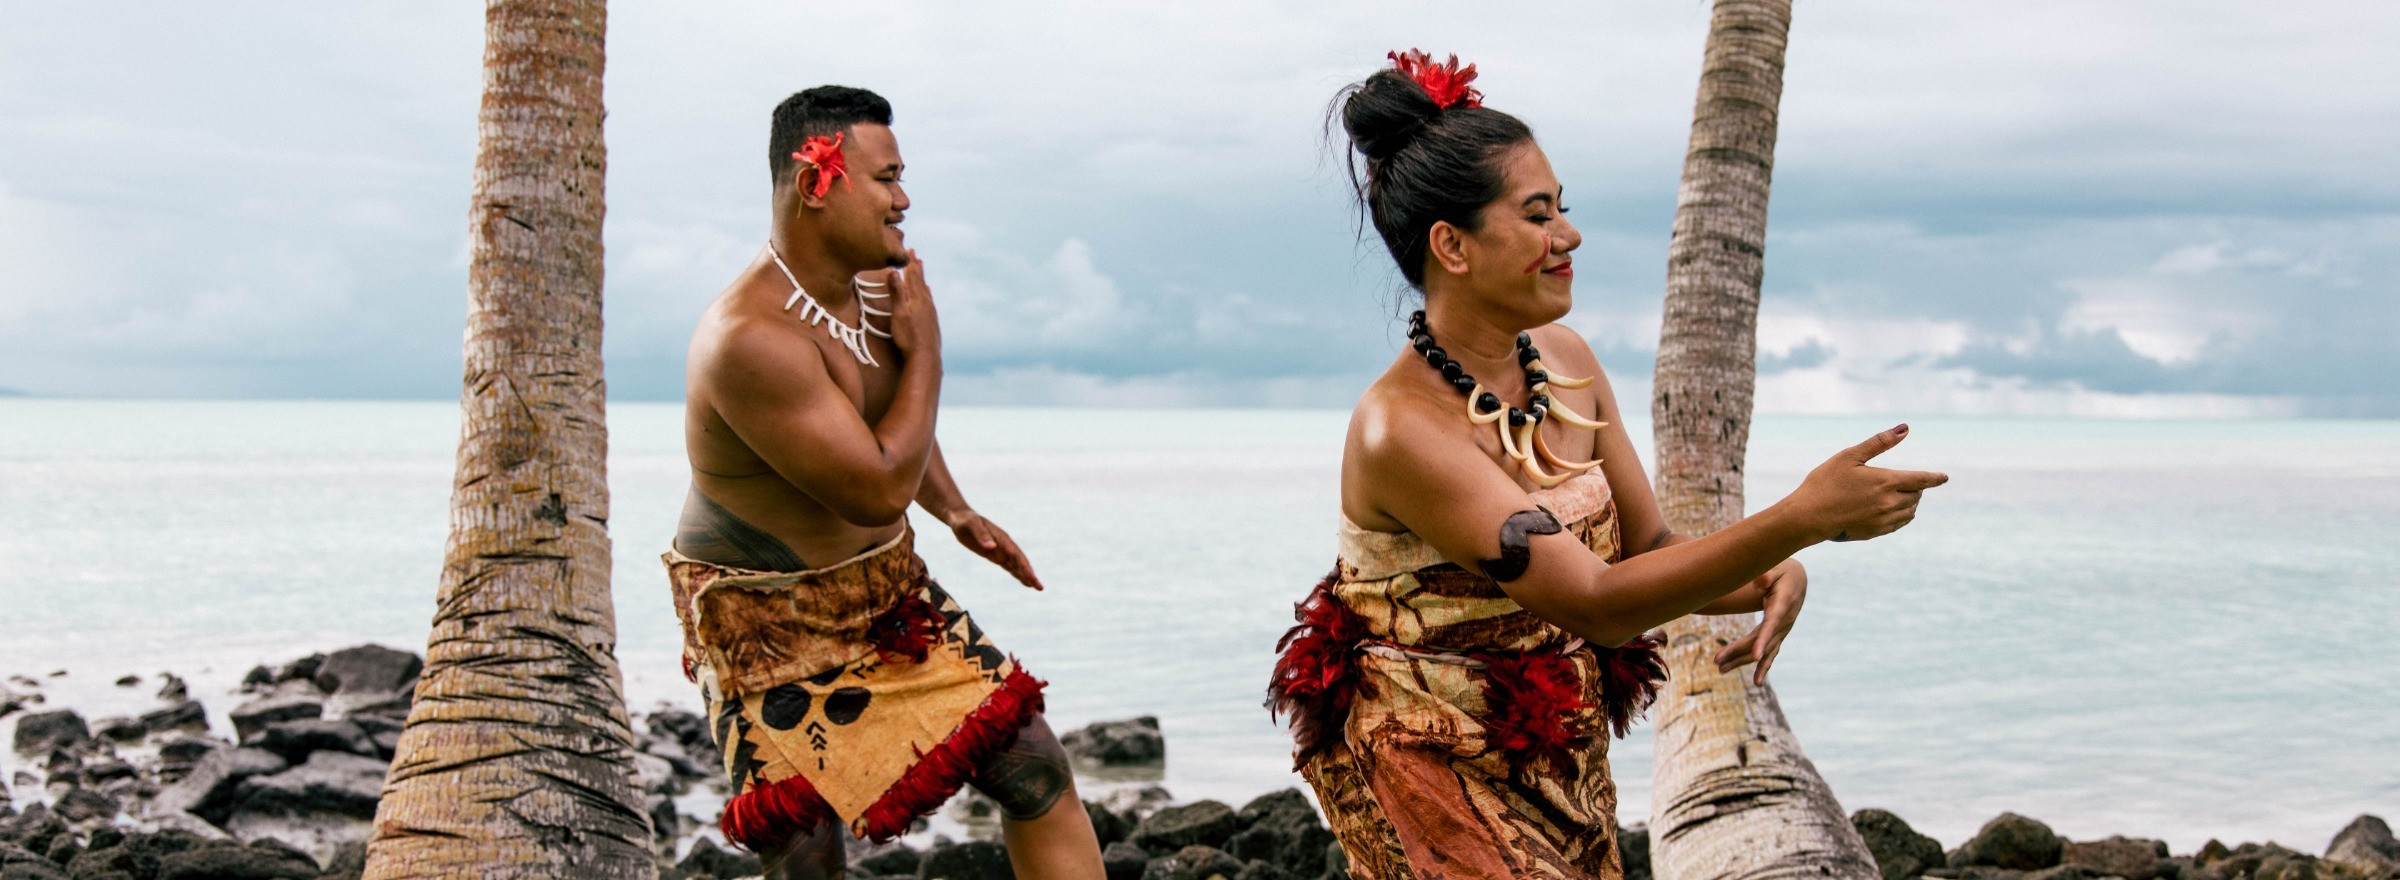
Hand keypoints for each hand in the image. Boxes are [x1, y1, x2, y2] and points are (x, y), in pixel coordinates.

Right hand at [882, 249, 941, 359]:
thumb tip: (893, 271)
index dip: (910, 262)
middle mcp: (927, 302)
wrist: (925, 356)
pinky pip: (929, 301)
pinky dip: (927, 294)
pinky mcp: (932, 322)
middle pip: (921, 281)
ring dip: (922, 280)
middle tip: (916, 256)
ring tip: (922, 272)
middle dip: (917, 268)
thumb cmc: (909, 335)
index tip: (910, 249)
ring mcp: (931, 312)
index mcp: (917, 298)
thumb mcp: (899, 312)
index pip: (913, 275)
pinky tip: (928, 298)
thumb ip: (896, 292)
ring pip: (926, 291)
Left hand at [945, 508, 1042, 590]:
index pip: (1017, 555)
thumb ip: (981, 535)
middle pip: (1020, 562)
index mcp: (1002, 538)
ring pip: (1016, 565)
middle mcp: (1005, 545)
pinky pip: (1008, 566)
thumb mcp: (971, 525)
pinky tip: (1023, 581)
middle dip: (1030, 574)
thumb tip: (992, 547)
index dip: (1025, 567)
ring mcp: (1000, 550)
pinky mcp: (994, 555)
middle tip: (1040, 588)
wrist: (959, 517)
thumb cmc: (965, 520)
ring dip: (1026, 576)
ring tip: (1036, 587)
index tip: (1032, 578)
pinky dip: (1017, 573)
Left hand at [1714, 559, 1805, 684]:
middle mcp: (1783, 624)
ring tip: (1721, 670)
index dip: (1762, 641)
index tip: (1755, 656)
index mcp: (1782, 607)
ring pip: (1762, 651)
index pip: (1770, 626)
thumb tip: (1761, 581)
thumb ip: (1768, 575)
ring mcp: (1781, 632)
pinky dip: (1762, 667)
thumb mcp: (1777, 569)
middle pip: (1759, 642)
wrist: (1798, 581)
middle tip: (1717, 662)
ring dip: (1741, 661)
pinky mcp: (1777, 636)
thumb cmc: (1784, 573)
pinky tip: (1757, 682)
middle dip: (1738, 653)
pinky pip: (1768, 653)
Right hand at [1789, 424, 1947, 542]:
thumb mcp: (1850, 456)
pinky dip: (1902, 516)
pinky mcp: (1876, 532)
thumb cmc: (1825, 482)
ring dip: (1911, 502)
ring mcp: (1884, 520)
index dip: (1935, 478)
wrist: (1808, 517)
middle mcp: (1890, 502)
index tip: (1944, 477)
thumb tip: (1905, 428)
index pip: (1922, 479)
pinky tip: (1893, 510)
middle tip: (1909, 482)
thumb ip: (1879, 442)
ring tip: (1902, 495)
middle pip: (1917, 495)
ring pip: (1910, 511)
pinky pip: (1899, 524)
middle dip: (1917, 488)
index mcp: (1886, 481)